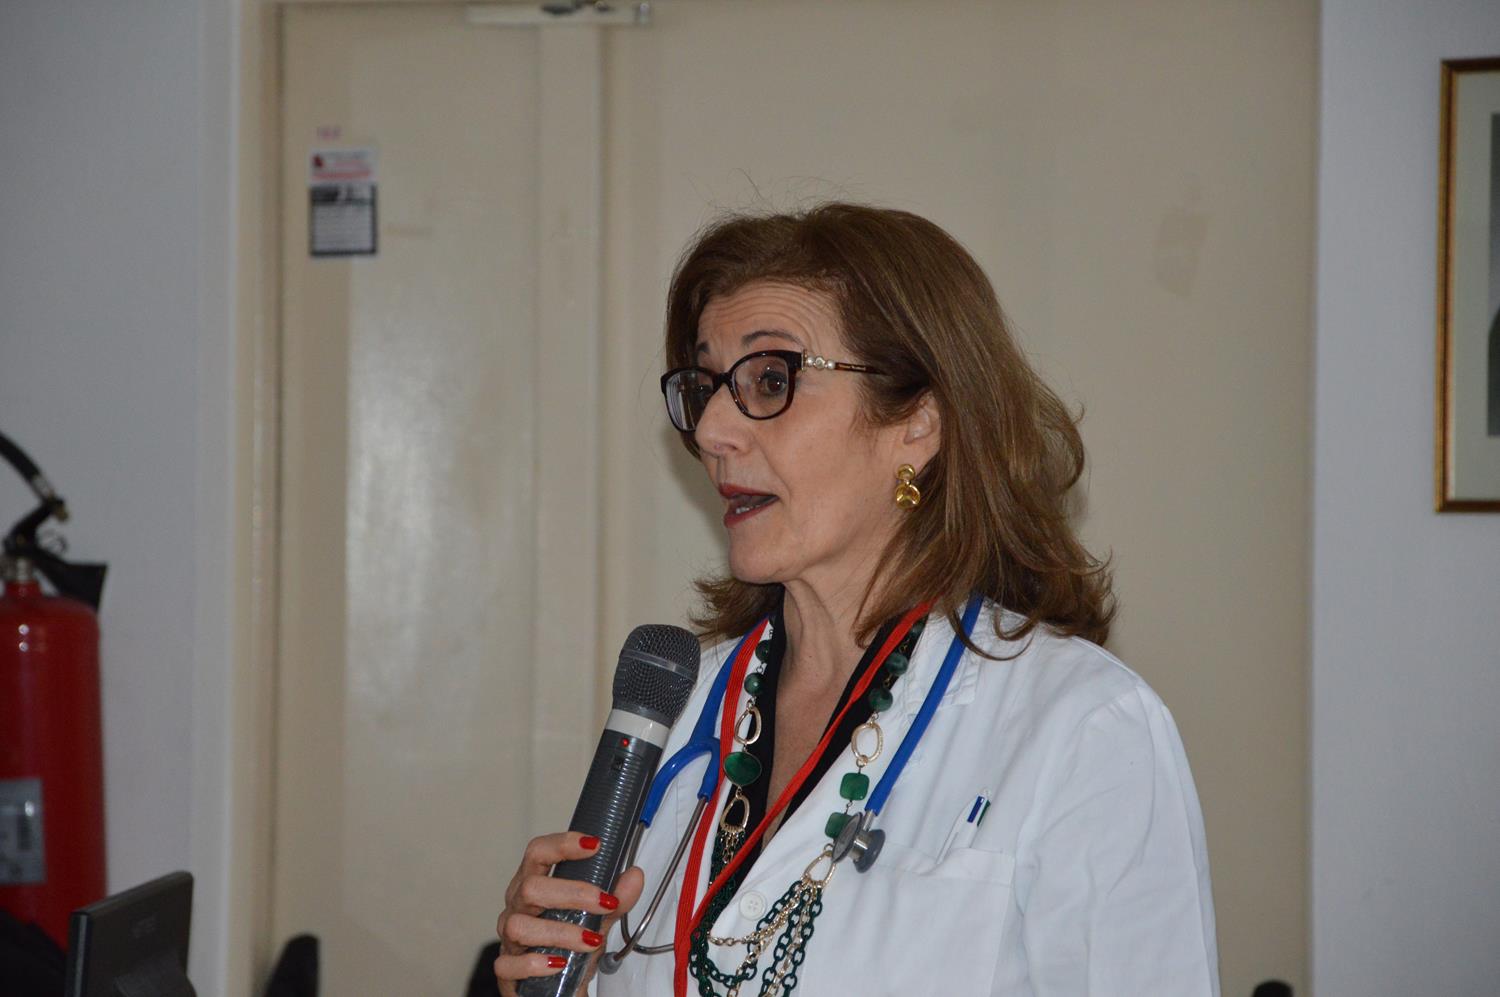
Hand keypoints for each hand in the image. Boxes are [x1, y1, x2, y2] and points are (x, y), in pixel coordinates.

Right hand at [494, 831, 645, 995]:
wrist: (559, 989)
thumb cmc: (570, 947)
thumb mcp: (597, 921)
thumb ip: (616, 900)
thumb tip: (634, 876)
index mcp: (535, 885)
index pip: (538, 853)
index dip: (562, 844)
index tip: (594, 845)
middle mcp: (518, 907)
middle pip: (530, 886)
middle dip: (572, 892)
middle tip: (604, 903)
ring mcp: (508, 938)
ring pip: (519, 925)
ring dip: (561, 932)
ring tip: (590, 941)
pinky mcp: (506, 969)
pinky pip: (509, 964)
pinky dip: (536, 964)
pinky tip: (559, 964)